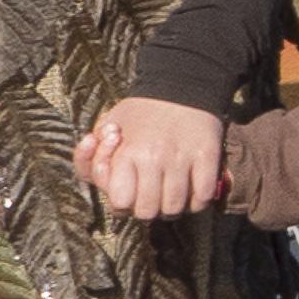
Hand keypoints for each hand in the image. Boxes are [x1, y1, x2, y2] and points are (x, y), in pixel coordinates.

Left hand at [73, 95, 228, 219]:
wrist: (180, 86)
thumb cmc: (139, 113)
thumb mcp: (105, 129)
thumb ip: (91, 160)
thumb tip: (101, 182)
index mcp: (127, 152)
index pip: (121, 204)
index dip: (123, 203)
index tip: (128, 190)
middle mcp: (154, 157)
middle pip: (148, 212)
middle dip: (146, 208)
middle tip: (149, 194)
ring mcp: (182, 158)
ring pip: (175, 208)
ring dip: (171, 206)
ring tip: (169, 192)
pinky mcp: (208, 156)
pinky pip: (203, 197)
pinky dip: (197, 200)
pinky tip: (190, 188)